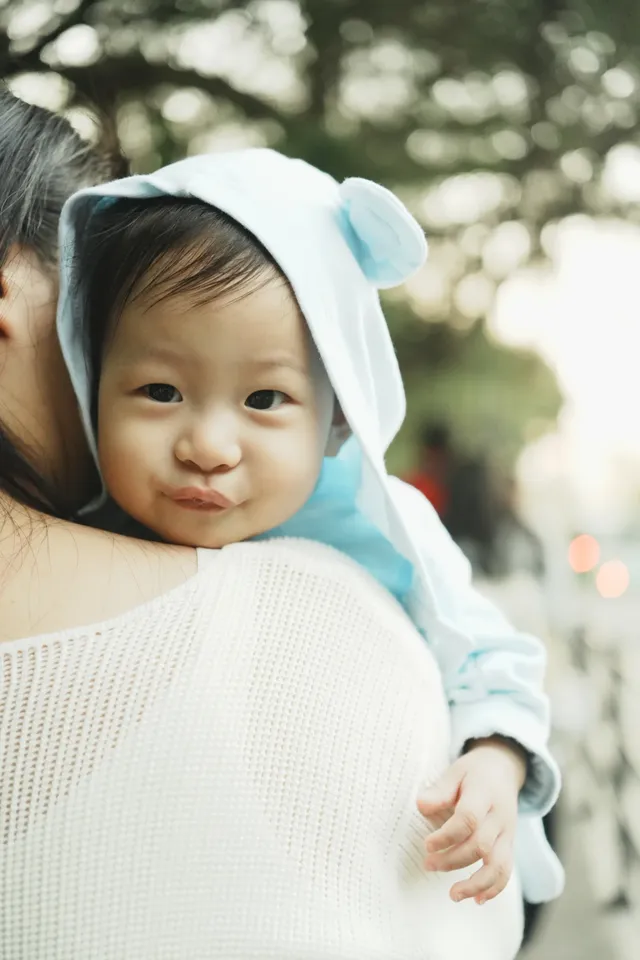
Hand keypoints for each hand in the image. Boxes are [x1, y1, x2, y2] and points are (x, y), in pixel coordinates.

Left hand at [417, 738, 526, 904]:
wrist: (504, 768)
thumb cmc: (473, 771)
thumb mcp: (456, 770)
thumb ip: (440, 789)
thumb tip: (421, 805)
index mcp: (485, 793)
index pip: (469, 818)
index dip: (447, 836)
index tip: (427, 844)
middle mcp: (500, 815)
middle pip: (480, 845)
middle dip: (453, 860)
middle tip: (428, 864)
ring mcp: (508, 833)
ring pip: (499, 865)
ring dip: (476, 883)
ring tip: (453, 895)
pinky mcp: (510, 845)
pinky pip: (507, 871)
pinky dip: (494, 888)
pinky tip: (476, 900)